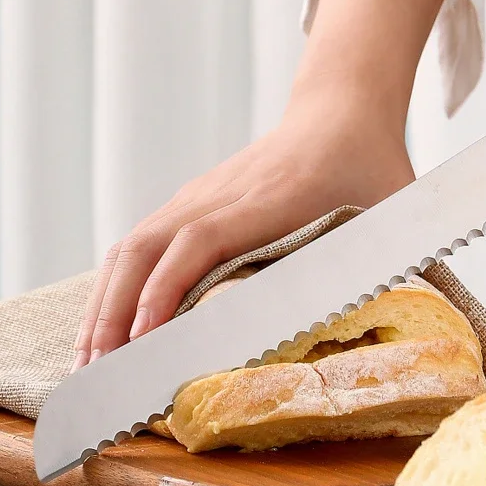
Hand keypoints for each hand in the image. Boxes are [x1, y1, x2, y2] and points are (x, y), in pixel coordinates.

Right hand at [73, 0, 447, 368]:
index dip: (164, 294)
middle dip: (114, 313)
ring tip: (90, 359)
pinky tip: (112, 319)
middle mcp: (220, 196)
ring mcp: (201, 195)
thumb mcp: (393, 214)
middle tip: (97, 376)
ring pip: (133, 244)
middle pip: (145, 249)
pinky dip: (118, 281)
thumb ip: (393, 262)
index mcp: (268, 201)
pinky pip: (142, 239)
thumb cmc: (371, 166)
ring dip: (106, 300)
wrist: (344, 109)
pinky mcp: (196, 199)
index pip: (197, 245)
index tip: (142, 344)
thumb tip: (396, 329)